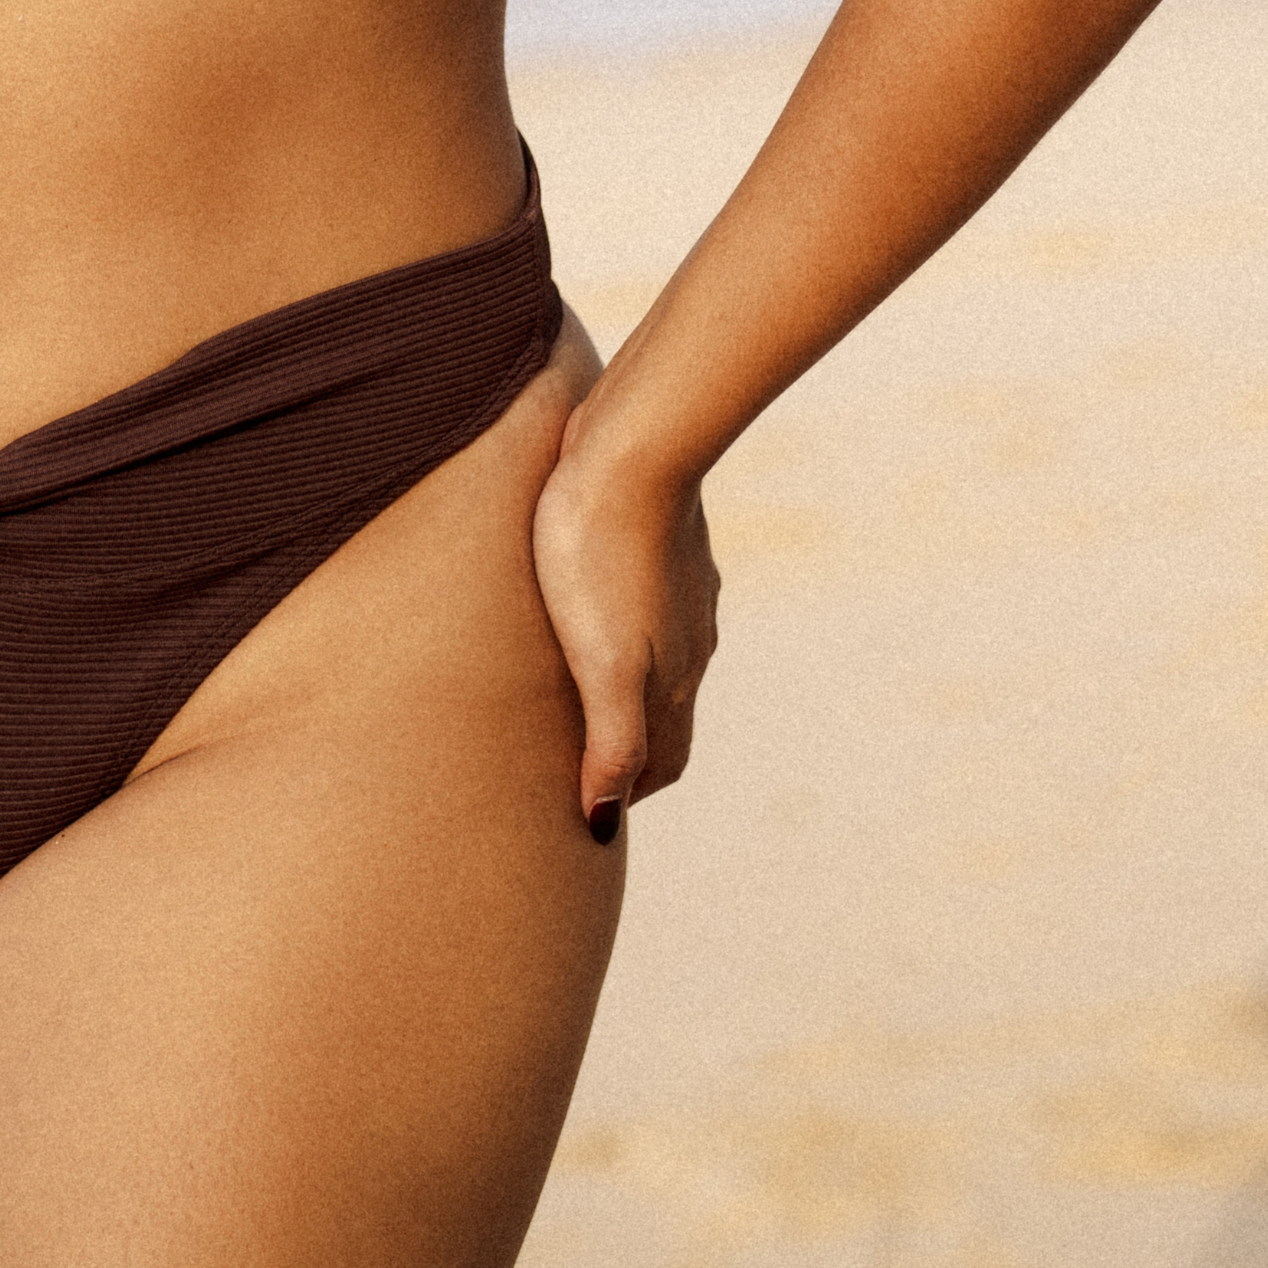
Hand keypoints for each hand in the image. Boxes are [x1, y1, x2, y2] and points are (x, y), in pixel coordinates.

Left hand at [529, 391, 721, 834]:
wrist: (636, 446)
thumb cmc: (600, 552)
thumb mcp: (604, 660)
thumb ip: (611, 741)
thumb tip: (603, 822)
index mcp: (674, 677)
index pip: (662, 760)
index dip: (627, 788)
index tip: (587, 803)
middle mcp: (689, 642)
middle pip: (663, 716)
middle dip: (628, 748)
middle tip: (578, 762)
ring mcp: (683, 591)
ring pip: (660, 659)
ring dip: (626, 688)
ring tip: (577, 694)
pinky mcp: (665, 546)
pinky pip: (650, 606)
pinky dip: (625, 631)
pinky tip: (593, 610)